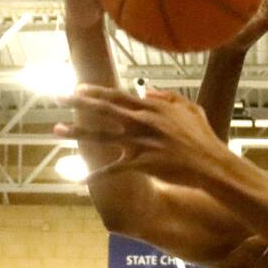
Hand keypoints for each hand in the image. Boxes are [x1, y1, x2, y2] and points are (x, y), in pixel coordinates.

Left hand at [55, 85, 226, 183]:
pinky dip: (97, 175)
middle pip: (104, 110)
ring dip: (77, 133)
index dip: (96, 92)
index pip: (117, 96)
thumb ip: (169, 97)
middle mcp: (143, 122)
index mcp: (152, 108)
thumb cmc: (203, 137)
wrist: (211, 164)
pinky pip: (114, 169)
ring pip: (102, 136)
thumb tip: (148, 91)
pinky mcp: (143, 163)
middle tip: (57, 97)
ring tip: (56, 130)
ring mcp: (141, 143)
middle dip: (78, 103)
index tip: (77, 88)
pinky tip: (81, 179)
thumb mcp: (190, 109)